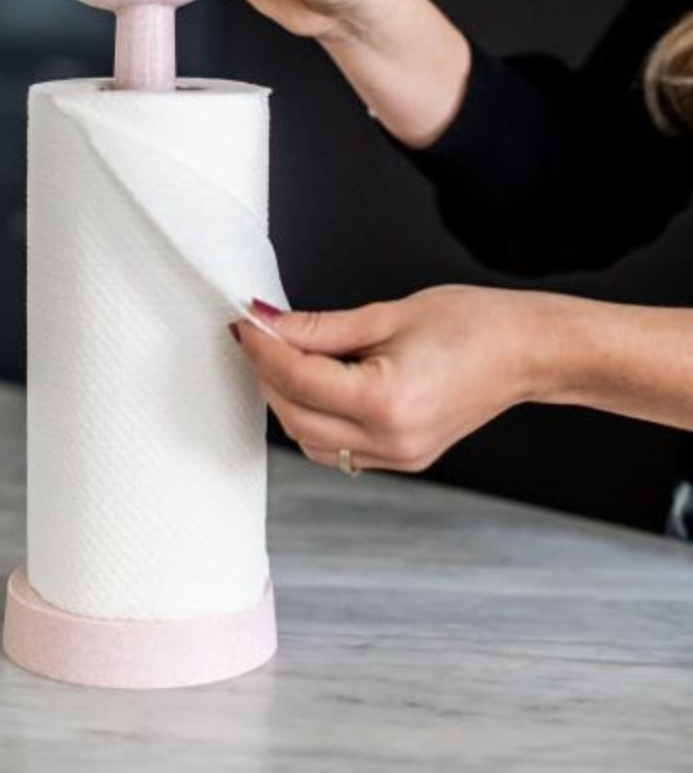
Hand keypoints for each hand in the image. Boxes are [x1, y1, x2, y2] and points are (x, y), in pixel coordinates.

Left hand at [231, 286, 544, 472]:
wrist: (528, 352)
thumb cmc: (474, 325)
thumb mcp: (389, 314)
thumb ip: (321, 327)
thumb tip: (271, 323)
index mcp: (385, 401)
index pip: (297, 378)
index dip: (262, 347)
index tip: (244, 321)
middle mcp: (389, 440)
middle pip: (294, 416)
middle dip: (267, 374)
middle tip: (259, 334)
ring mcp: (397, 457)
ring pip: (308, 440)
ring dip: (286, 400)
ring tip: (286, 356)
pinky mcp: (402, 458)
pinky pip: (336, 448)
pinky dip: (313, 419)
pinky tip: (316, 384)